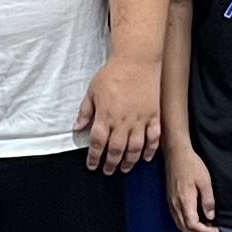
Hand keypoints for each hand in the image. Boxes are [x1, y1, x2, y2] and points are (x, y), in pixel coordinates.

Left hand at [77, 57, 161, 173]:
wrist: (136, 60)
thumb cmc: (112, 73)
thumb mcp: (92, 91)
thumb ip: (85, 111)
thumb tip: (77, 128)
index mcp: (105, 116)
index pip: (98, 143)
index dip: (94, 158)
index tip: (92, 165)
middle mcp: (122, 122)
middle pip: (116, 150)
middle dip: (111, 164)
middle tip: (108, 170)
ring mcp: (140, 120)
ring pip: (135, 148)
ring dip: (129, 162)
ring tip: (125, 168)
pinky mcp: (154, 116)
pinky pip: (154, 138)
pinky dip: (150, 150)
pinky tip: (146, 157)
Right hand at [163, 143, 217, 231]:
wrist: (176, 155)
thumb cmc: (191, 165)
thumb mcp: (205, 181)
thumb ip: (208, 200)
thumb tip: (210, 216)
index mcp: (185, 201)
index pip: (193, 225)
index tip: (216, 230)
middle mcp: (176, 205)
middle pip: (185, 229)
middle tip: (212, 231)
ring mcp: (171, 203)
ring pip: (180, 225)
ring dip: (193, 230)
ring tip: (206, 227)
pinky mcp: (170, 200)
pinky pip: (177, 219)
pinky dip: (187, 224)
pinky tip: (197, 219)